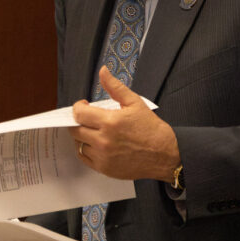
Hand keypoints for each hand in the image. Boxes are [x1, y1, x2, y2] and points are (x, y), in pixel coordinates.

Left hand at [70, 66, 179, 181]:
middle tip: (87, 118)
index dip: (78, 107)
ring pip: (79, 144)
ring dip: (82, 136)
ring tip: (93, 131)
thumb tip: (103, 71)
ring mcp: (103, 156)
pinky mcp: (104, 169)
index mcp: (110, 122)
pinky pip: (84, 158)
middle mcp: (103, 140)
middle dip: (78, 121)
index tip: (83, 106)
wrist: (165, 154)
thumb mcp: (135, 102)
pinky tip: (95, 144)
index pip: (79, 114)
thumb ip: (115, 87)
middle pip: (75, 130)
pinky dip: (86, 150)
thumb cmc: (151, 128)